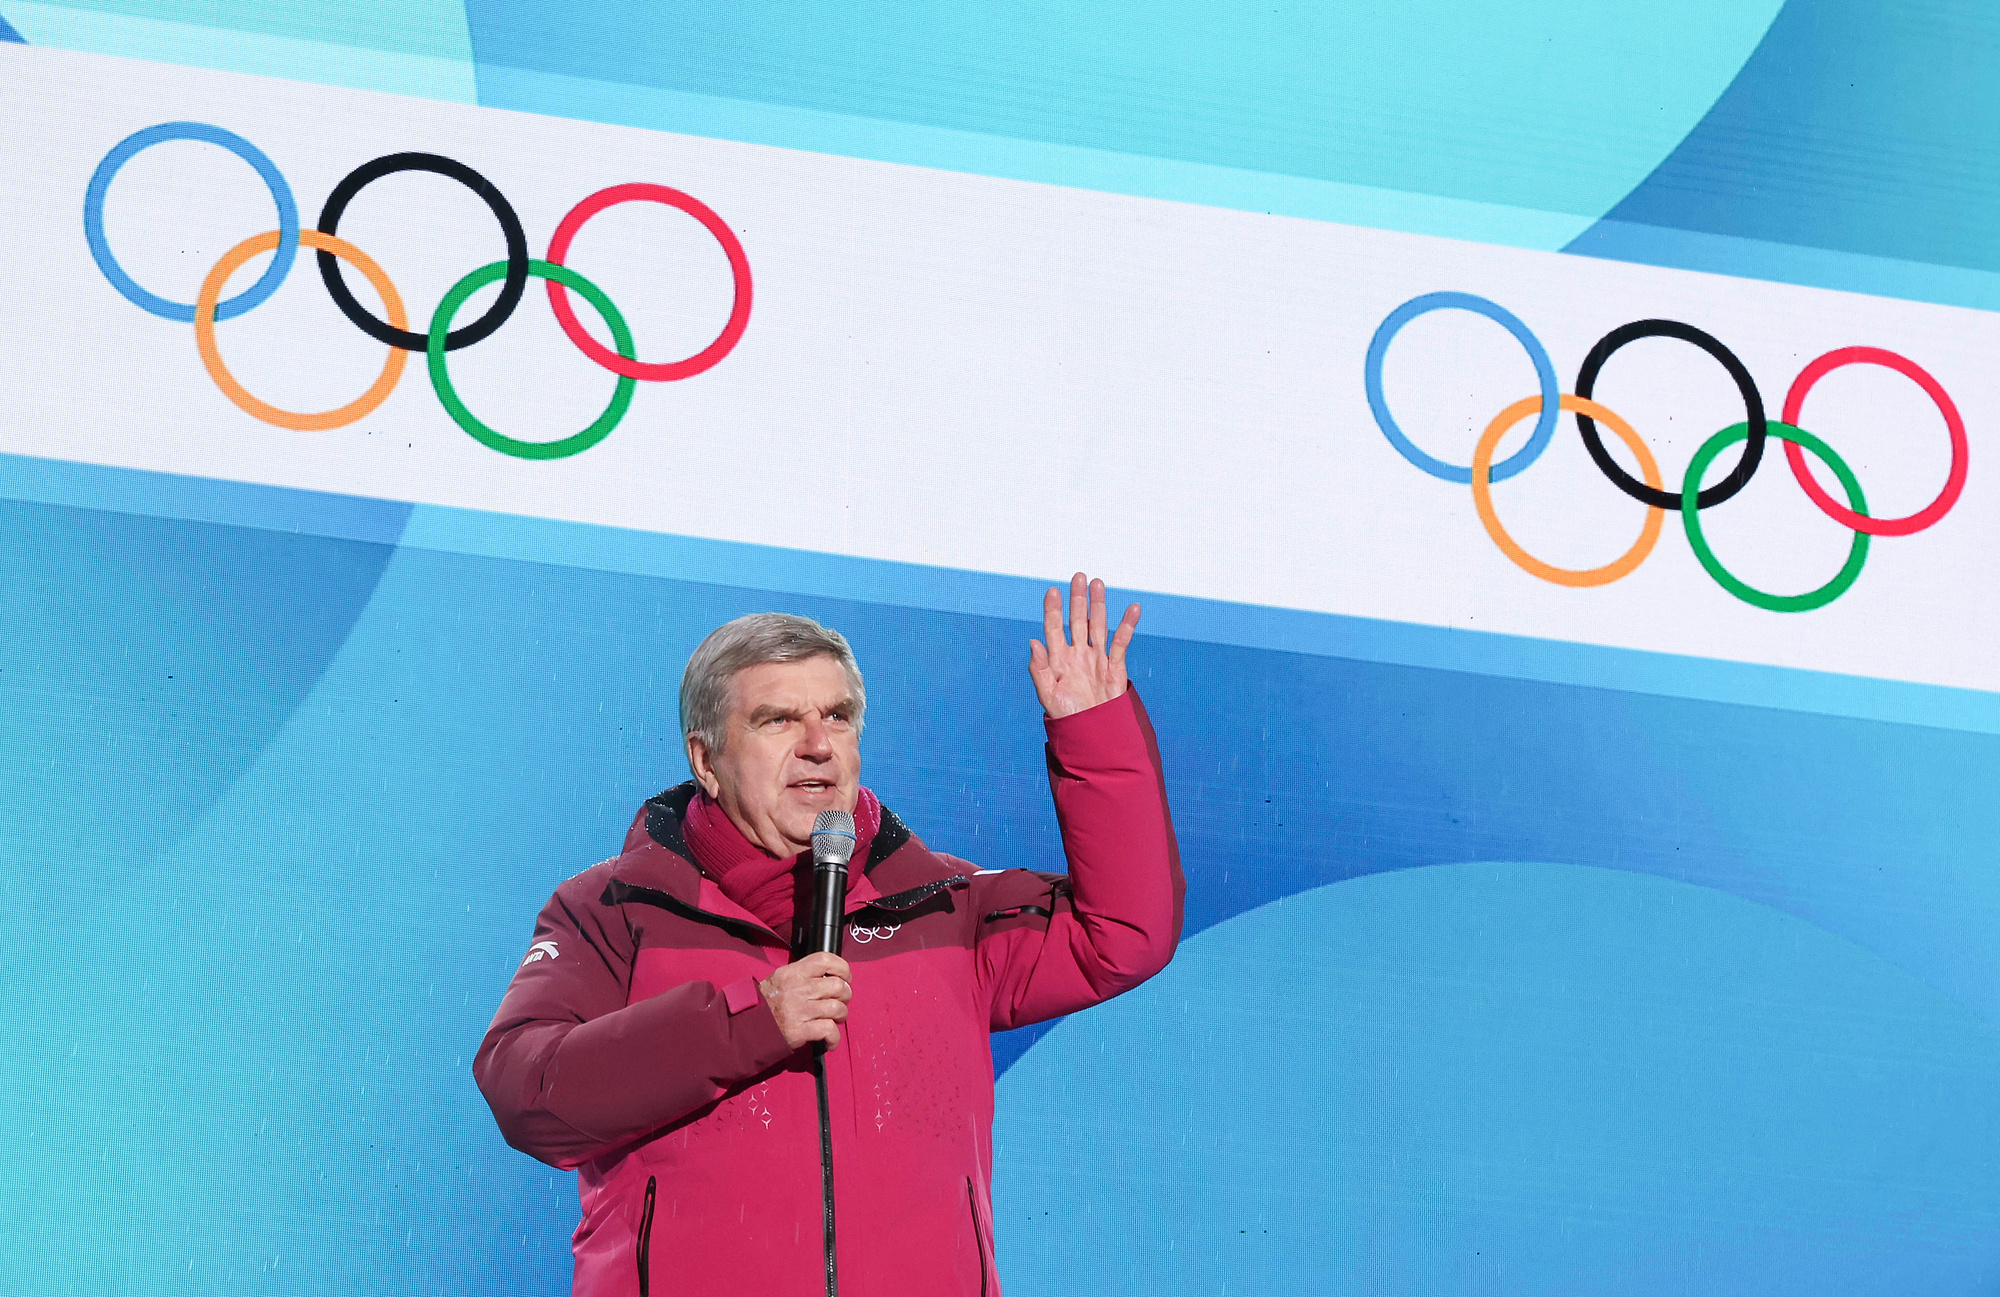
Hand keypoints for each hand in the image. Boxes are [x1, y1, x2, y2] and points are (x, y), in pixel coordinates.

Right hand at [759, 952, 851, 1050]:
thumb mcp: (780, 979)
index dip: (842, 968)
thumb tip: (830, 975)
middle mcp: (797, 989)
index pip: (825, 960)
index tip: (845, 977)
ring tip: (835, 1019)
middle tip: (840, 1001)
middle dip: (845, 995)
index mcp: (793, 973)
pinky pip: (829, 1030)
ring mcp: (799, 1010)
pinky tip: (830, 1040)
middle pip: (837, 986)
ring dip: (841, 1015)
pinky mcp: (799, 1030)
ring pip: (837, 1008)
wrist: (747, 1026)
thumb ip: (803, 974)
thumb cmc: (767, 1003)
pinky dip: (834, 1037)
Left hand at [1029, 572, 1139, 719]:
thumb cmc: (1067, 717)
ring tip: (1098, 583)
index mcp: (1058, 660)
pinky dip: (1127, 625)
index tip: (1052, 591)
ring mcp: (1096, 658)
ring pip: (1097, 625)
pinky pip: (1121, 642)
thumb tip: (1033, 641)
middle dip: (1077, 599)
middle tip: (1078, 576)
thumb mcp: (1048, 694)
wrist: (1093, 733)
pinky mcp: (1114, 666)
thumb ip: (1040, 668)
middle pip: (1077, 620)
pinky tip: (1132, 609)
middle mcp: (1077, 654)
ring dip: (1098, 605)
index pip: (1054, 628)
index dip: (1053, 610)